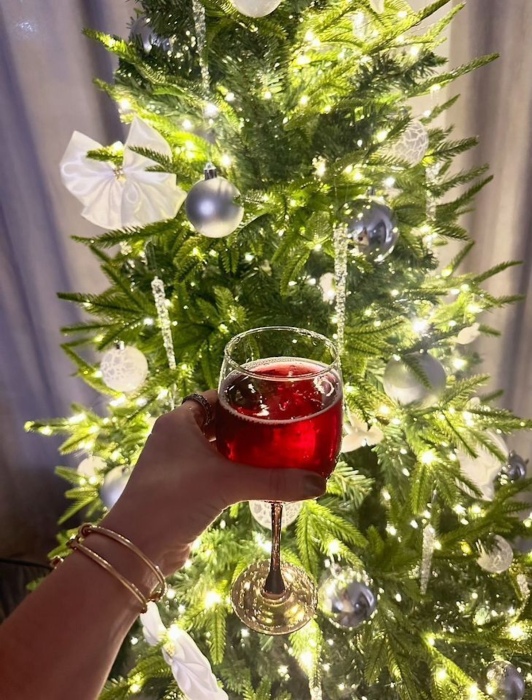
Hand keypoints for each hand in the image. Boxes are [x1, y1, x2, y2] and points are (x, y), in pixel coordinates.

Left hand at [101, 391, 325, 575]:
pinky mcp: (181, 488)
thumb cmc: (174, 499)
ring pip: (215, 449)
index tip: (272, 403)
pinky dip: (232, 472)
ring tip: (274, 451)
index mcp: (179, 421)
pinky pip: (212, 471)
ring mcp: (177, 464)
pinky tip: (256, 478)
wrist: (138, 547)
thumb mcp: (227, 484)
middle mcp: (176, 437)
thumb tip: (319, 484)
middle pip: (218, 423)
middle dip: (246, 427)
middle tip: (279, 427)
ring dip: (240, 452)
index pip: (216, 398)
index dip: (243, 398)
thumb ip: (273, 481)